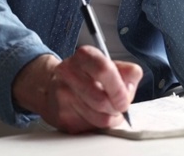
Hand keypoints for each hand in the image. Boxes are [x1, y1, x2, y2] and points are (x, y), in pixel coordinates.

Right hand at [12, 49, 142, 132]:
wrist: (50, 87)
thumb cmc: (86, 76)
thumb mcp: (107, 65)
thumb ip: (126, 72)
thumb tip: (132, 82)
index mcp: (84, 56)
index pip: (104, 70)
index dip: (119, 89)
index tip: (125, 98)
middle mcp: (69, 73)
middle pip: (102, 100)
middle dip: (117, 107)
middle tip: (119, 106)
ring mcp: (62, 96)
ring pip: (99, 118)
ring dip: (110, 118)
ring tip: (107, 110)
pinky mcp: (61, 117)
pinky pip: (90, 128)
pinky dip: (98, 124)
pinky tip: (93, 114)